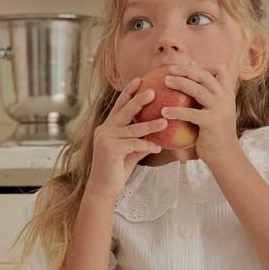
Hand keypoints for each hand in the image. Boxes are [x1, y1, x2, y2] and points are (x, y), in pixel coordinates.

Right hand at [87, 79, 163, 201]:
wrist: (103, 189)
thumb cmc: (117, 170)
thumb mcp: (129, 151)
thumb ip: (139, 139)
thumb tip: (156, 132)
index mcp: (107, 127)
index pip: (119, 106)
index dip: (128, 93)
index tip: (139, 80)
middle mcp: (104, 130)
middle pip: (125, 112)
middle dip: (139, 100)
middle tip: (153, 91)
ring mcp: (106, 140)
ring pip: (133, 129)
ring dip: (150, 125)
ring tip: (165, 121)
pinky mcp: (111, 151)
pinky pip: (134, 145)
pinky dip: (147, 146)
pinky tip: (158, 148)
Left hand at [157, 60, 239, 163]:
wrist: (225, 156)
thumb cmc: (214, 136)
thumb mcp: (214, 114)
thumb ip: (206, 101)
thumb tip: (185, 89)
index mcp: (227, 94)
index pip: (221, 69)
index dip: (205, 65)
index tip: (189, 65)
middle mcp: (225, 98)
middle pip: (205, 75)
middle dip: (186, 69)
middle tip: (169, 69)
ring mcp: (220, 109)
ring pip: (198, 89)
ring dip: (180, 82)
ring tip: (165, 81)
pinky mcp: (211, 122)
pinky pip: (190, 113)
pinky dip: (175, 111)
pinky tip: (163, 112)